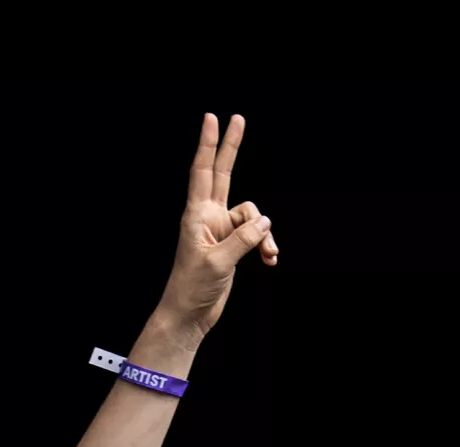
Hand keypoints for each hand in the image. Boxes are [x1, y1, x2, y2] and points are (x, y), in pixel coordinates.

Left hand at [156, 112, 277, 343]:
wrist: (189, 315)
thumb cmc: (192, 289)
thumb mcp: (218, 262)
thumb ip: (243, 239)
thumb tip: (265, 222)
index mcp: (197, 216)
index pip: (202, 172)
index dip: (208, 145)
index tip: (211, 119)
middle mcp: (209, 218)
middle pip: (224, 174)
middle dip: (231, 147)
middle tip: (238, 118)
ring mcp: (222, 230)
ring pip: (252, 215)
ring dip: (264, 233)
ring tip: (268, 253)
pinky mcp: (232, 245)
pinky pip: (256, 234)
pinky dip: (265, 245)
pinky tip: (270, 259)